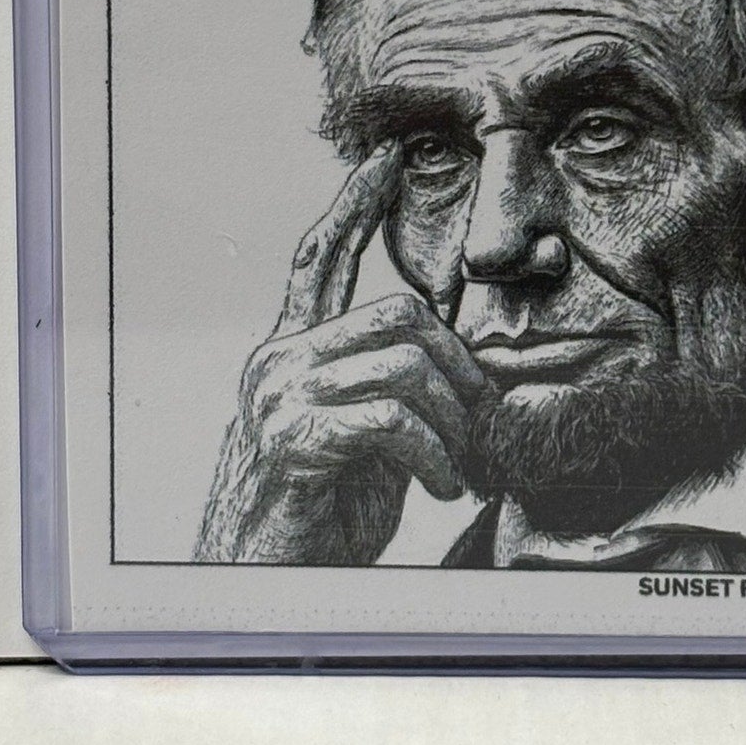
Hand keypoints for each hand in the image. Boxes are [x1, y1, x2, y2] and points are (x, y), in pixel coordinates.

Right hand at [195, 142, 485, 564]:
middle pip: (397, 312)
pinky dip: (436, 455)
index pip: (321, 258)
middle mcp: (279, 360)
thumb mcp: (363, 435)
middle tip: (483, 418)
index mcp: (292, 351)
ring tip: (463, 464)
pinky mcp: (291, 438)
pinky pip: (391, 419)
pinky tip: (444, 486)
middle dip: (460, 363)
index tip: (384, 159)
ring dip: (456, 419)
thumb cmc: (319, 512)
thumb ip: (390, 387)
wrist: (262, 585)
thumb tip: (460, 362)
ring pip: (404, 361)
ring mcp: (281, 395)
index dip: (354, 204)